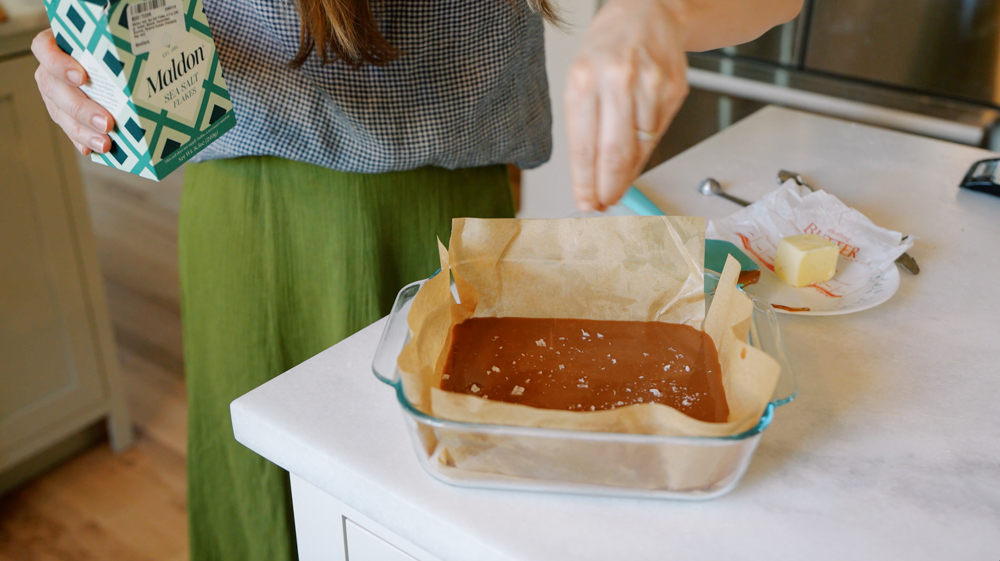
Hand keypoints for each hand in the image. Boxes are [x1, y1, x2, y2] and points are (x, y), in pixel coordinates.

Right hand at [31, 29, 113, 154]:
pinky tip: (92, 149)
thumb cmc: (110, 48)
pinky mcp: (61, 111)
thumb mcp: (110, 44)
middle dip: (81, 108)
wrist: (109, 59)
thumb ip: (115, 52)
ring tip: (104, 143)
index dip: (59, 63)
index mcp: (57, 45)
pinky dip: (81, 139)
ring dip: (82, 131)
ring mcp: (54, 92)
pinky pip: (68, 127)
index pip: (45, 48)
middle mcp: (50, 69)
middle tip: (107, 122)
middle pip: (54, 88)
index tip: (81, 77)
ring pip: (59, 112)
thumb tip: (148, 70)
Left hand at [565, 0, 689, 211]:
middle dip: (609, 188)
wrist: (648, 10)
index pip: (584, 146)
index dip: (586, 183)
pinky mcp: (674, 89)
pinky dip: (644, 150)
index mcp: (584, 79)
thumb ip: (585, 128)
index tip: (587, 203)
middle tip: (604, 203)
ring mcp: (650, 85)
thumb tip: (590, 177)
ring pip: (640, 148)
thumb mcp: (581, 79)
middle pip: (615, 154)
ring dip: (628, 172)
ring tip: (618, 176)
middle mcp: (617, 80)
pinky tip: (635, 147)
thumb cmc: (607, 47)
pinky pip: (657, 134)